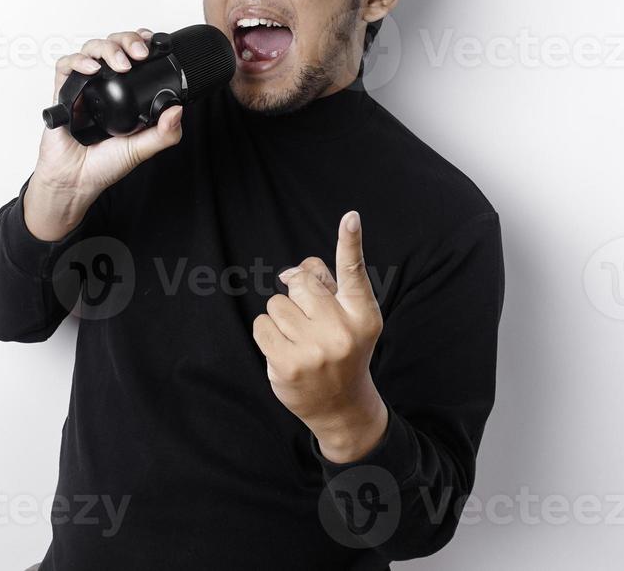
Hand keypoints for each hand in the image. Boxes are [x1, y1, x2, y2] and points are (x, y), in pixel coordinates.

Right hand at [24, 29, 183, 240]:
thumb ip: (163, 133)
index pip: (133, 55)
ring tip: (121, 63)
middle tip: (141, 53)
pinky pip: (65, 66)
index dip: (142, 42)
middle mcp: (103, 85)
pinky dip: (79, 61)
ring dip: (108, 48)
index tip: (156, 43)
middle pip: (113, 44)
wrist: (76, 181)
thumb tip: (178, 109)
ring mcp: (82, 87)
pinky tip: (92, 69)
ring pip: (91, 48)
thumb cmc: (104, 165)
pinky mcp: (62, 93)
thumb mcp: (142, 149)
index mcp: (124, 93)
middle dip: (128, 40)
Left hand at [252, 211, 389, 463]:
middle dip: (299, 296)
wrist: (341, 405)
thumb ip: (325, 286)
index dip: (351, 242)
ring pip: (277, 303)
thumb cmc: (342, 350)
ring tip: (300, 340)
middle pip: (301, 283)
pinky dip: (267, 333)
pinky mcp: (287, 365)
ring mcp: (314, 350)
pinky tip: (284, 350)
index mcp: (362, 315)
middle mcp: (342, 331)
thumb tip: (288, 272)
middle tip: (312, 323)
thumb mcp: (347, 318)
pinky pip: (261, 324)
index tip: (351, 217)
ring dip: (282, 317)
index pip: (354, 272)